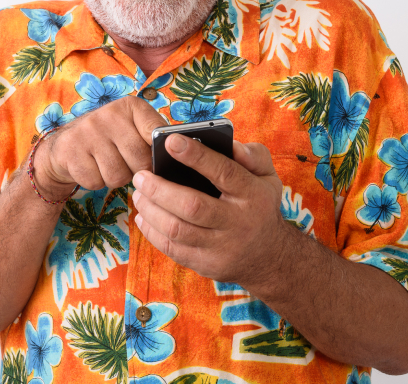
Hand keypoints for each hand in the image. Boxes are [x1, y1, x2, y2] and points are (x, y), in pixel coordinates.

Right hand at [34, 97, 164, 198]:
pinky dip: (97, 182)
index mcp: (131, 107)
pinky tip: (93, 167)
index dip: (160, 152)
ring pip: (118, 175)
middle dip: (137, 170)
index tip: (158, 159)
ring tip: (109, 164)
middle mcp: (109, 114)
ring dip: (116, 178)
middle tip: (128, 164)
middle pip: (139, 160)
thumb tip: (179, 152)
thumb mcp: (133, 128)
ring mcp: (87, 131)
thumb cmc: (111, 138)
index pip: (156, 132)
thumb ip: (154, 136)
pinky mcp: (70, 150)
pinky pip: (96, 182)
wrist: (66, 145)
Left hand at [131, 135, 284, 285]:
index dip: (195, 155)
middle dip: (160, 189)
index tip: (170, 141)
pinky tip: (143, 216)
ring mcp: (222, 248)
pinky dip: (152, 232)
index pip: (223, 172)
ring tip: (138, 193)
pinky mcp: (207, 265)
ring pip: (178, 230)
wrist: (269, 257)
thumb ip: (253, 155)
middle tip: (140, 175)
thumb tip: (232, 145)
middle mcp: (238, 223)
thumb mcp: (267, 175)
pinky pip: (173, 249)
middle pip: (192, 206)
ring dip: (151, 210)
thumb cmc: (260, 204)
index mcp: (252, 194)